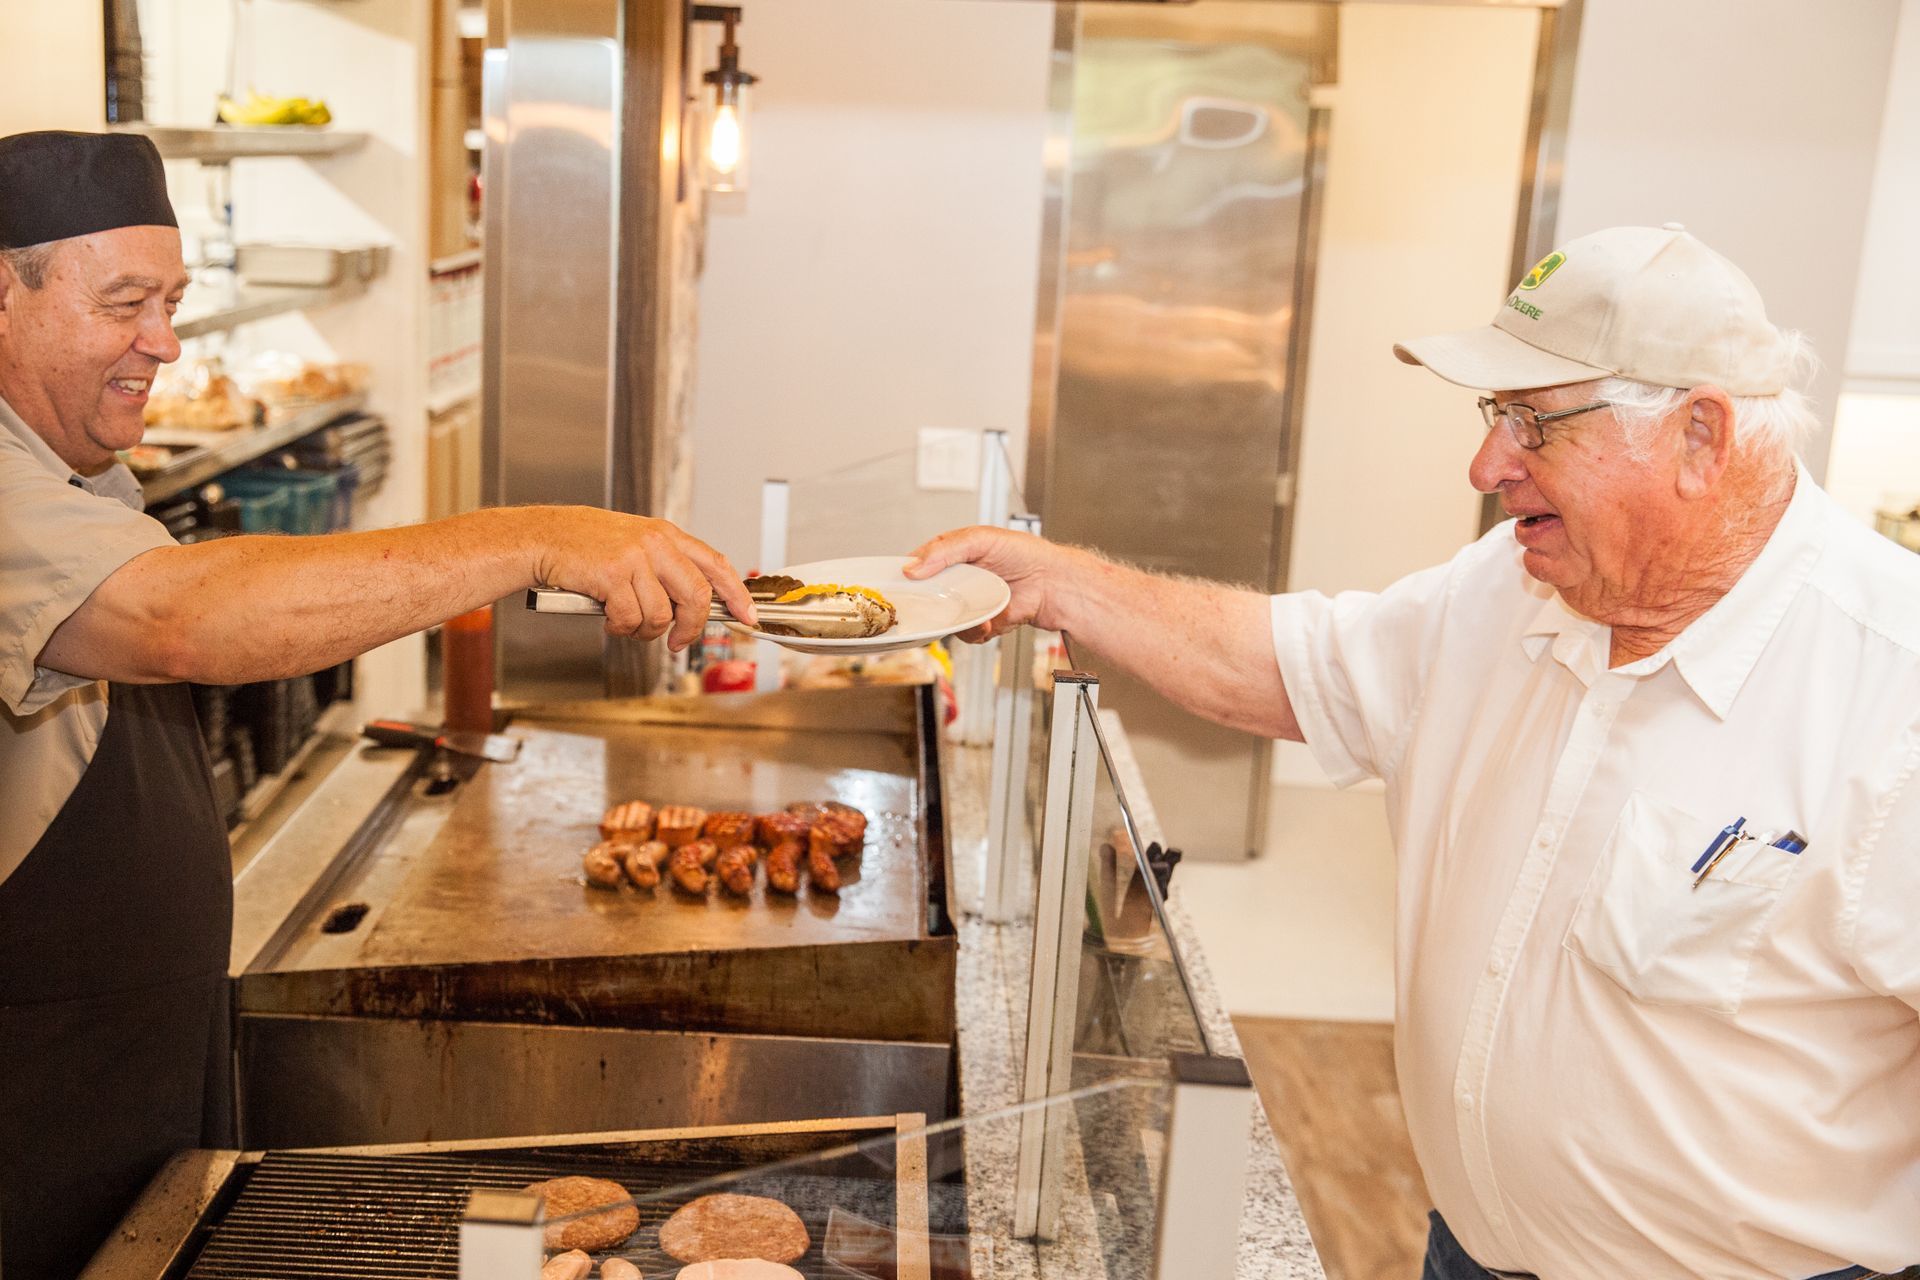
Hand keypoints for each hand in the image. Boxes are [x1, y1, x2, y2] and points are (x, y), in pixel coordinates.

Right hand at [535, 509, 754, 650]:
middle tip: (679, 641)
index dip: (736, 594)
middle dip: (691, 627)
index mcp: (667, 535)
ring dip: (644, 631)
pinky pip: (631, 618)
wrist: (544, 538)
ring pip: (661, 615)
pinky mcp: (612, 574)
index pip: (716, 565)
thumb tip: (693, 606)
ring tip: (627, 622)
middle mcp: (656, 543)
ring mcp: (635, 557)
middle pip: (696, 595)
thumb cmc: (586, 546)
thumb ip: (666, 567)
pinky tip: (609, 618)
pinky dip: (621, 628)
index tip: (746, 615)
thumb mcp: (636, 544)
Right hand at [904, 525, 1073, 641]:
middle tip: (933, 601)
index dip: (906, 574)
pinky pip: (965, 633)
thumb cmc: (1023, 554)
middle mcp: (957, 581)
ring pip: (944, 618)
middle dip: (927, 603)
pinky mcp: (981, 623)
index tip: (899, 582)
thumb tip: (913, 566)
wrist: (1052, 583)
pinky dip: (974, 630)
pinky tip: (988, 620)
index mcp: (952, 556)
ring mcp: (968, 603)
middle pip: (927, 596)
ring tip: (973, 609)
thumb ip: (945, 550)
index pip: (919, 565)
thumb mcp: (979, 539)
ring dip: (954, 618)